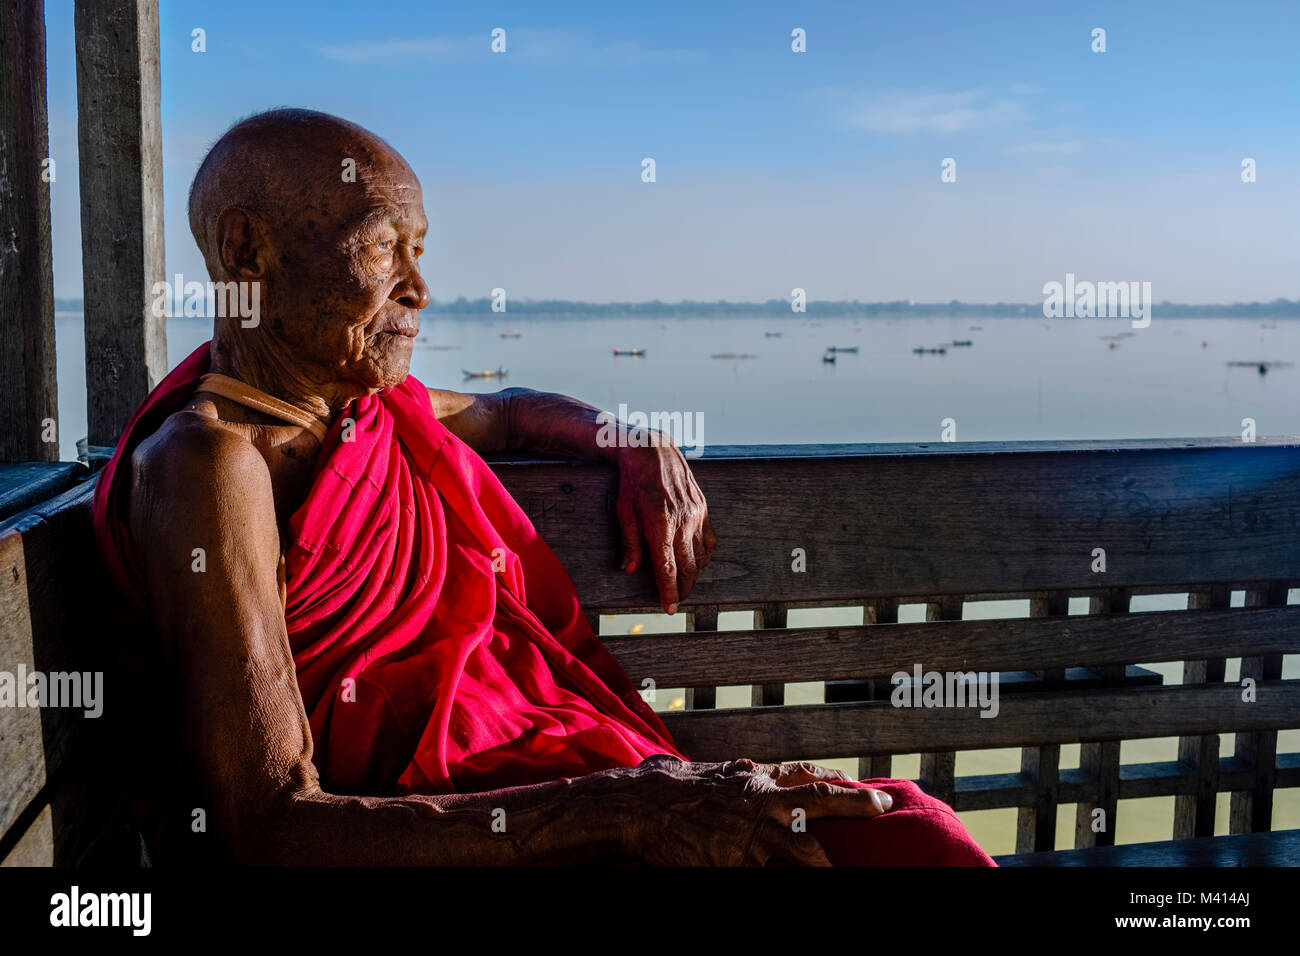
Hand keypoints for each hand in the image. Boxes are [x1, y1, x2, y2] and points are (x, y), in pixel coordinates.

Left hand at [614, 436, 716, 613]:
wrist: (653, 450)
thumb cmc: (633, 482)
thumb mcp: (623, 512)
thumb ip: (629, 543)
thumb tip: (630, 570)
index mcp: (660, 523)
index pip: (667, 568)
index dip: (669, 592)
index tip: (669, 608)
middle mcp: (682, 520)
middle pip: (688, 567)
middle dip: (683, 589)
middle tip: (675, 600)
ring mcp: (696, 514)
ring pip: (701, 556)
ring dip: (694, 574)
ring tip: (684, 583)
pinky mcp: (703, 508)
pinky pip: (709, 540)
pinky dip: (704, 556)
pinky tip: (695, 562)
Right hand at [620, 755, 892, 865]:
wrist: (645, 805)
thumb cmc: (681, 788)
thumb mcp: (722, 775)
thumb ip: (751, 777)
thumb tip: (767, 775)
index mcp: (760, 781)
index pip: (811, 777)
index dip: (842, 783)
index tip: (869, 790)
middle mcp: (763, 803)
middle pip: (821, 802)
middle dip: (856, 805)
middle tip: (884, 806)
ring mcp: (752, 835)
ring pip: (804, 850)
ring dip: (827, 864)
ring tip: (839, 873)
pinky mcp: (736, 864)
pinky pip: (767, 879)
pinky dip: (782, 882)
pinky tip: (792, 884)